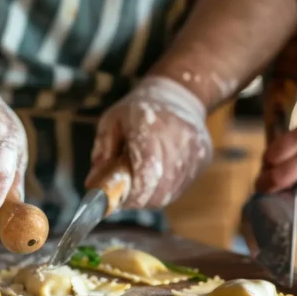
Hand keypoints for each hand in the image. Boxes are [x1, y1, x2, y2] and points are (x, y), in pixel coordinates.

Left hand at [87, 76, 211, 208]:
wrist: (179, 94)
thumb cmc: (138, 110)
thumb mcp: (112, 121)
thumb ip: (102, 152)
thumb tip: (92, 185)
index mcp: (149, 126)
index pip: (147, 170)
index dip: (133, 193)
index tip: (118, 200)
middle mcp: (177, 138)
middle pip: (159, 188)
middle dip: (139, 199)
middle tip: (124, 197)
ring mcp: (195, 149)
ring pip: (171, 192)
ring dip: (152, 196)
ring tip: (140, 183)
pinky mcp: (203, 158)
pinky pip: (182, 186)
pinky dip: (166, 190)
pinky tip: (157, 176)